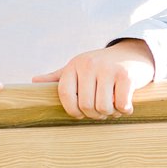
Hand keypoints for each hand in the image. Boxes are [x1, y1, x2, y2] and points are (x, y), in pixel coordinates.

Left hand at [33, 39, 153, 119]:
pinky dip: (125, 109)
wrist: (132, 53)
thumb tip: (34, 81)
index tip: (81, 114)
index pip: (65, 95)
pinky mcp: (126, 75)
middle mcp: (89, 65)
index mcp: (74, 65)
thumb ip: (58, 77)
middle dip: (95, 114)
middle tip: (102, 110)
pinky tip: (126, 103)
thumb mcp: (78, 67)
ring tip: (114, 106)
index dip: (72, 110)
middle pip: (86, 105)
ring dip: (111, 113)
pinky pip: (121, 104)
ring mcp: (108, 69)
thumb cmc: (101, 66)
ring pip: (103, 107)